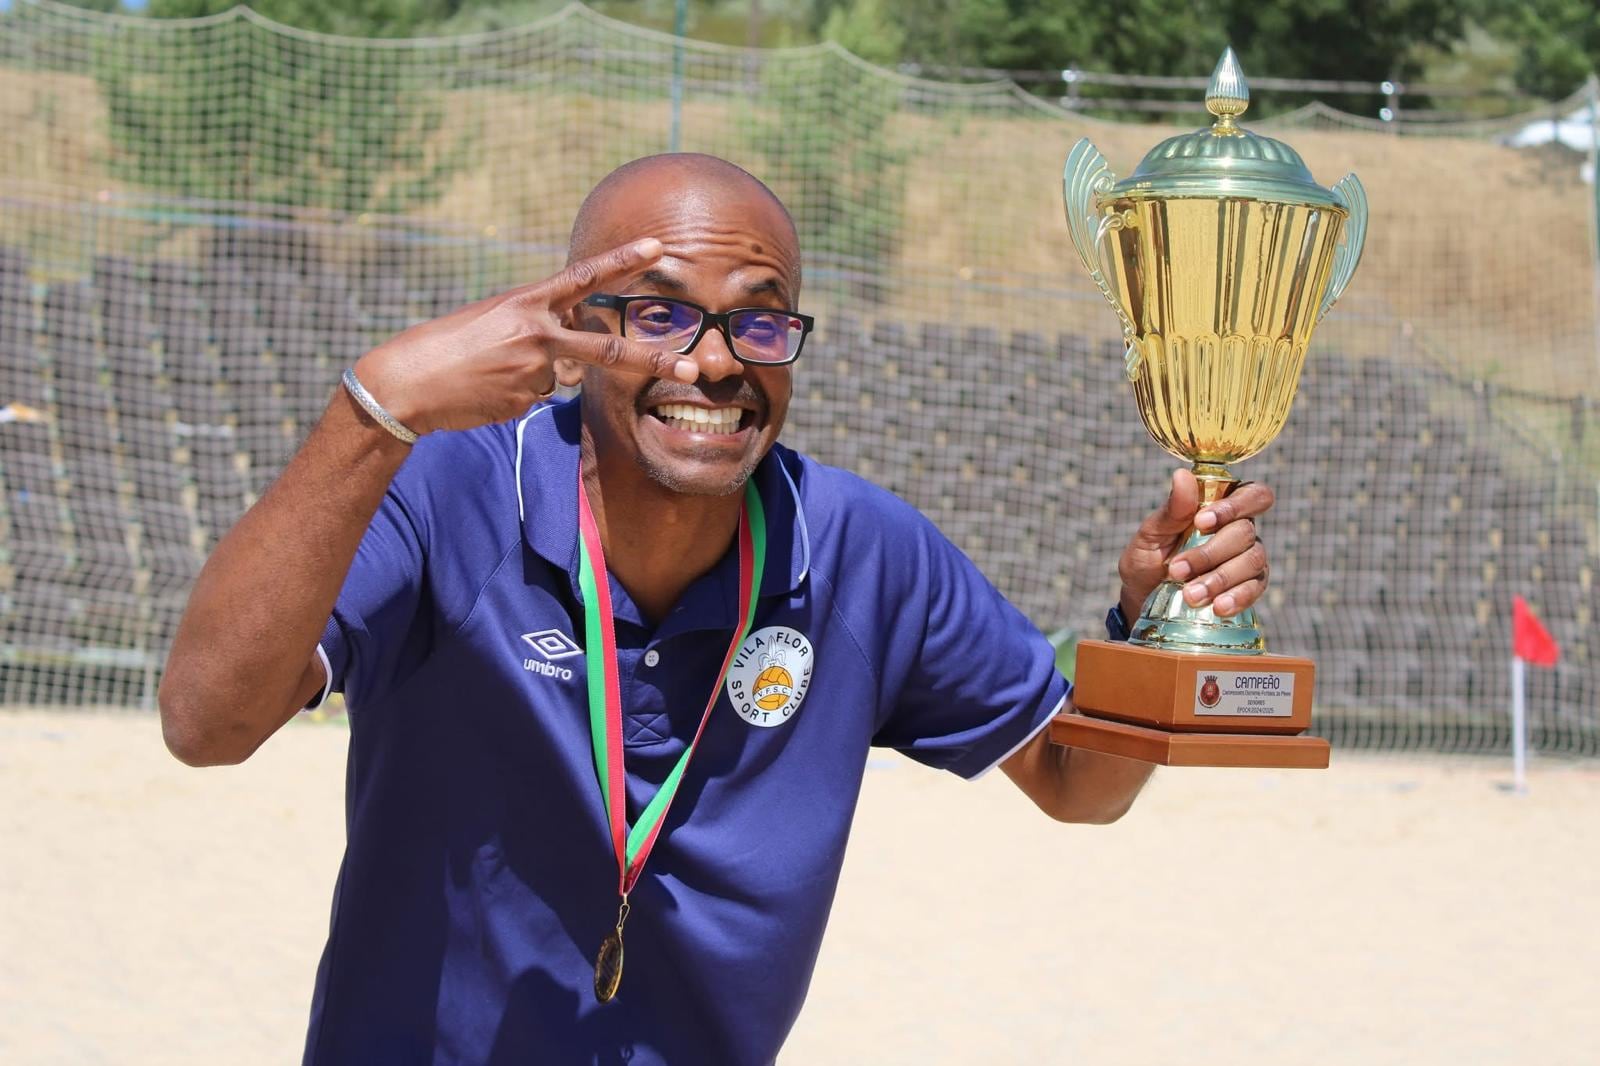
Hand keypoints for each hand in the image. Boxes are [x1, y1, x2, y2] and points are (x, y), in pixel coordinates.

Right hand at [350, 238, 696, 435]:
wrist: (405, 383)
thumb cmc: (449, 346)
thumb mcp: (495, 320)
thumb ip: (539, 327)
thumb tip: (572, 359)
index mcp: (527, 302)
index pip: (583, 278)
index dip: (622, 262)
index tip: (657, 248)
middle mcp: (537, 333)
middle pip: (608, 349)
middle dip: (653, 359)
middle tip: (691, 368)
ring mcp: (533, 370)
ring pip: (561, 376)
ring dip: (533, 375)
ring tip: (491, 371)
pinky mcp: (525, 400)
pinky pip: (537, 395)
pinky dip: (516, 393)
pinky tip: (485, 390)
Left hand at [1116, 469, 1273, 621]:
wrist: (1142, 599)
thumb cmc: (1147, 559)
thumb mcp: (1150, 535)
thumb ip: (1171, 510)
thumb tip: (1182, 475)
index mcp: (1220, 508)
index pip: (1251, 494)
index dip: (1233, 506)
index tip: (1201, 521)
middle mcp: (1240, 530)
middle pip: (1245, 532)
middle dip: (1210, 553)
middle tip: (1177, 570)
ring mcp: (1248, 559)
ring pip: (1251, 561)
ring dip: (1219, 578)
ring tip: (1190, 595)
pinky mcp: (1249, 587)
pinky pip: (1255, 589)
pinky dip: (1237, 598)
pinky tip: (1219, 607)